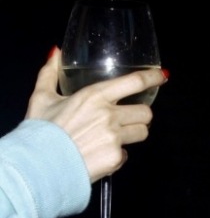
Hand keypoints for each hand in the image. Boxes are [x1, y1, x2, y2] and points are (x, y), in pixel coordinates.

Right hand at [25, 46, 167, 182]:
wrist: (39, 165)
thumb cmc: (40, 131)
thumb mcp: (42, 97)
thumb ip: (50, 73)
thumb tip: (55, 52)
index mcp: (94, 96)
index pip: (134, 82)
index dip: (153, 78)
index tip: (162, 76)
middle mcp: (109, 115)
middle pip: (146, 113)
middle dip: (141, 116)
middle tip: (128, 119)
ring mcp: (114, 137)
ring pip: (142, 132)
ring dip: (133, 134)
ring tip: (114, 137)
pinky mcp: (116, 157)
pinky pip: (126, 154)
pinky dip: (117, 155)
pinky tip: (100, 154)